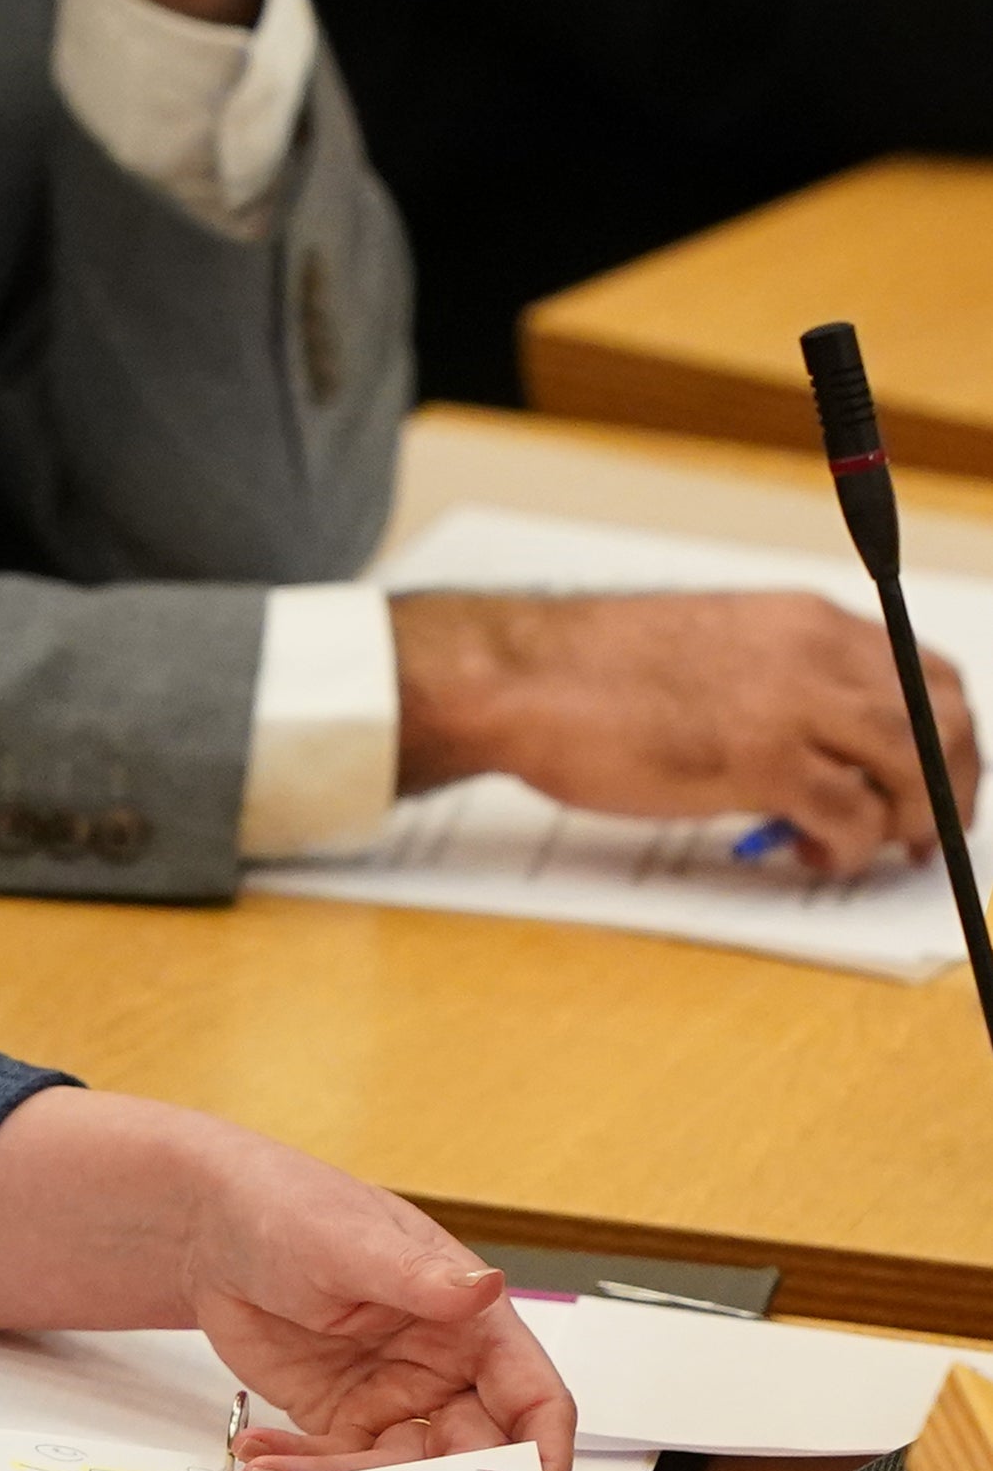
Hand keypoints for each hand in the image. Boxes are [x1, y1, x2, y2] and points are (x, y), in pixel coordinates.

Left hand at [179, 1129, 574, 1470]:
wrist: (211, 1226)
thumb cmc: (289, 1208)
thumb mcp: (350, 1241)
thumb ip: (416, 1276)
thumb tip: (486, 1287)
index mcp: (467, 1321)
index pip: (532, 1399)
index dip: (541, 1457)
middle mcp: (442, 1368)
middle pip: (473, 1458)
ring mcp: (393, 1399)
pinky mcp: (343, 1421)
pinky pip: (342, 1470)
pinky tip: (260, 1457)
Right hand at [394, 590, 978, 876]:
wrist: (523, 675)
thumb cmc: (593, 671)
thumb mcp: (715, 651)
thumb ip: (781, 683)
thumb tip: (826, 750)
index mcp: (803, 619)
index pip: (927, 672)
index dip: (946, 739)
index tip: (926, 784)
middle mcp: (814, 650)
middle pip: (946, 718)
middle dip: (947, 787)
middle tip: (914, 833)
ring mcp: (794, 702)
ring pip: (918, 766)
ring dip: (907, 821)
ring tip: (856, 846)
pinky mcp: (763, 759)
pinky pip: (855, 818)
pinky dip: (846, 849)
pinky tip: (801, 851)